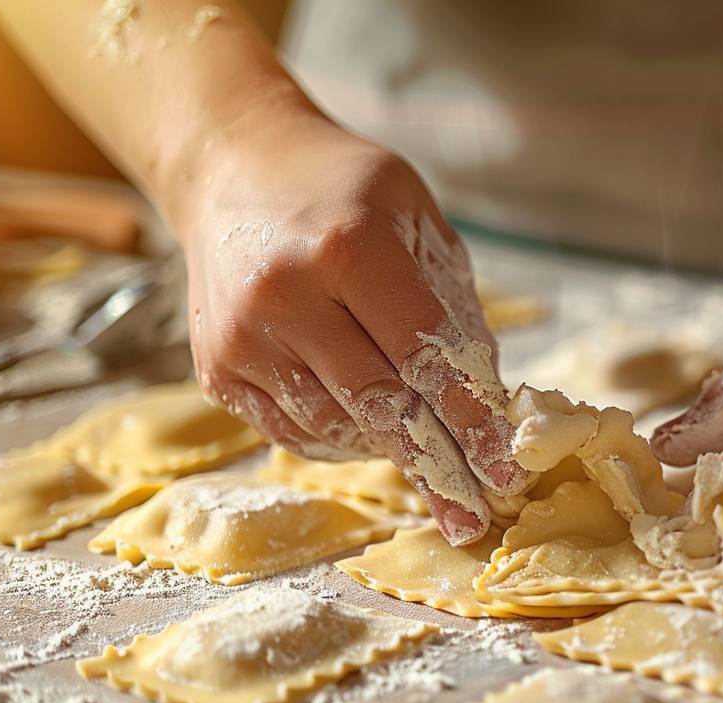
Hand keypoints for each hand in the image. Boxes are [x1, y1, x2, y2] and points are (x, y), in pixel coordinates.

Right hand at [181, 116, 527, 544]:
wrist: (232, 167)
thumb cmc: (343, 190)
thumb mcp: (417, 218)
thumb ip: (452, 306)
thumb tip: (487, 402)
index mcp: (348, 246)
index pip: (425, 357)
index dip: (471, 422)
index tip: (505, 473)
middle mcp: (286, 295)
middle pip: (381, 406)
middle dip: (438, 465)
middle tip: (474, 515)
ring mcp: (242, 338)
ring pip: (338, 429)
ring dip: (392, 450)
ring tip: (429, 457)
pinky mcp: (217, 369)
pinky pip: (295, 433)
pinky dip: (343, 441)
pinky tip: (371, 431)